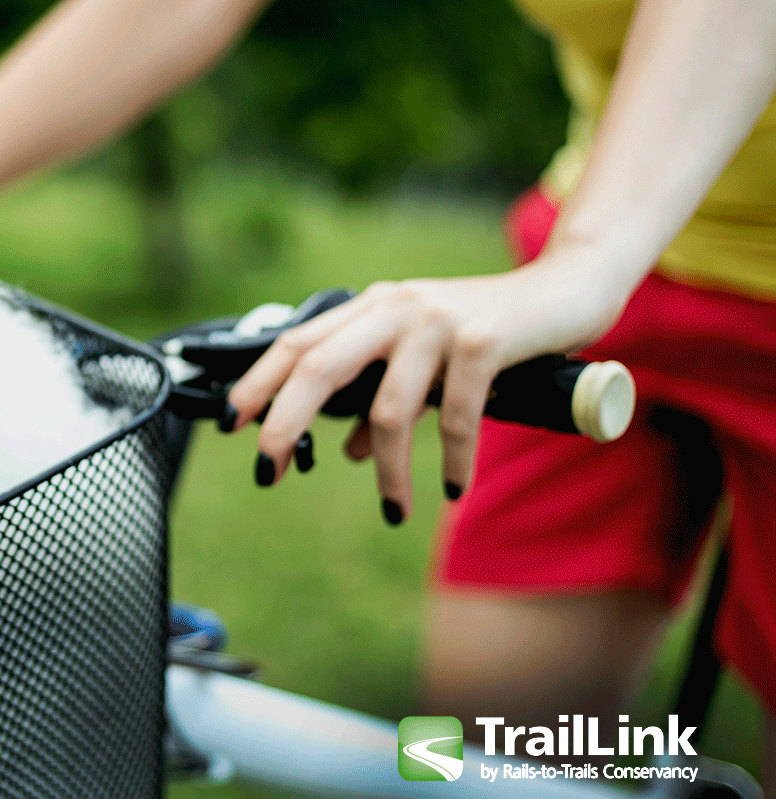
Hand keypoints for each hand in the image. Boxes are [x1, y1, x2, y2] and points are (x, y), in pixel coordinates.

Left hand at [225, 254, 625, 520]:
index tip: (230, 422)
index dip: (258, 382)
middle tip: (268, 472)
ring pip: (388, 408)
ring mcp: (437, 321)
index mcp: (373, 308)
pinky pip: (455, 415)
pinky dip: (450, 460)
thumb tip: (341, 449)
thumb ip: (380, 397)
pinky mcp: (483, 341)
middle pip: (318, 367)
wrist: (568, 289)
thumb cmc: (491, 330)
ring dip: (386, 469)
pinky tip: (450, 488)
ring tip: (393, 509)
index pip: (297, 342)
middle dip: (285, 423)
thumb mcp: (424, 362)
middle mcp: (395, 307)